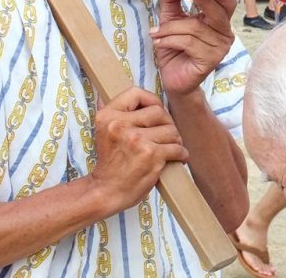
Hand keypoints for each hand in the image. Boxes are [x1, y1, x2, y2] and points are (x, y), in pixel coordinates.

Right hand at [90, 87, 187, 212]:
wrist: (106, 192)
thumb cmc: (111, 163)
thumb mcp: (105, 132)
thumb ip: (117, 114)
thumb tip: (129, 94)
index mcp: (108, 116)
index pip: (136, 93)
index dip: (151, 100)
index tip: (155, 113)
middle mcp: (120, 125)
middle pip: (159, 112)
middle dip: (167, 124)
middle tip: (166, 136)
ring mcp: (137, 140)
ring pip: (171, 130)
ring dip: (175, 141)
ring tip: (169, 148)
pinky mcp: (151, 155)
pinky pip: (177, 148)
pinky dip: (181, 154)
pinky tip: (177, 158)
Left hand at [152, 0, 236, 96]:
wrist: (173, 78)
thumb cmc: (175, 49)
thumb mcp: (172, 20)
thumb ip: (173, 1)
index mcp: (219, 20)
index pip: (227, 2)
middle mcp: (225, 33)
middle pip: (219, 12)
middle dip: (205, 0)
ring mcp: (220, 47)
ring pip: (196, 27)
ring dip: (171, 28)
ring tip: (156, 32)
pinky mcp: (212, 59)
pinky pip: (189, 42)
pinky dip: (170, 40)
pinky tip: (159, 43)